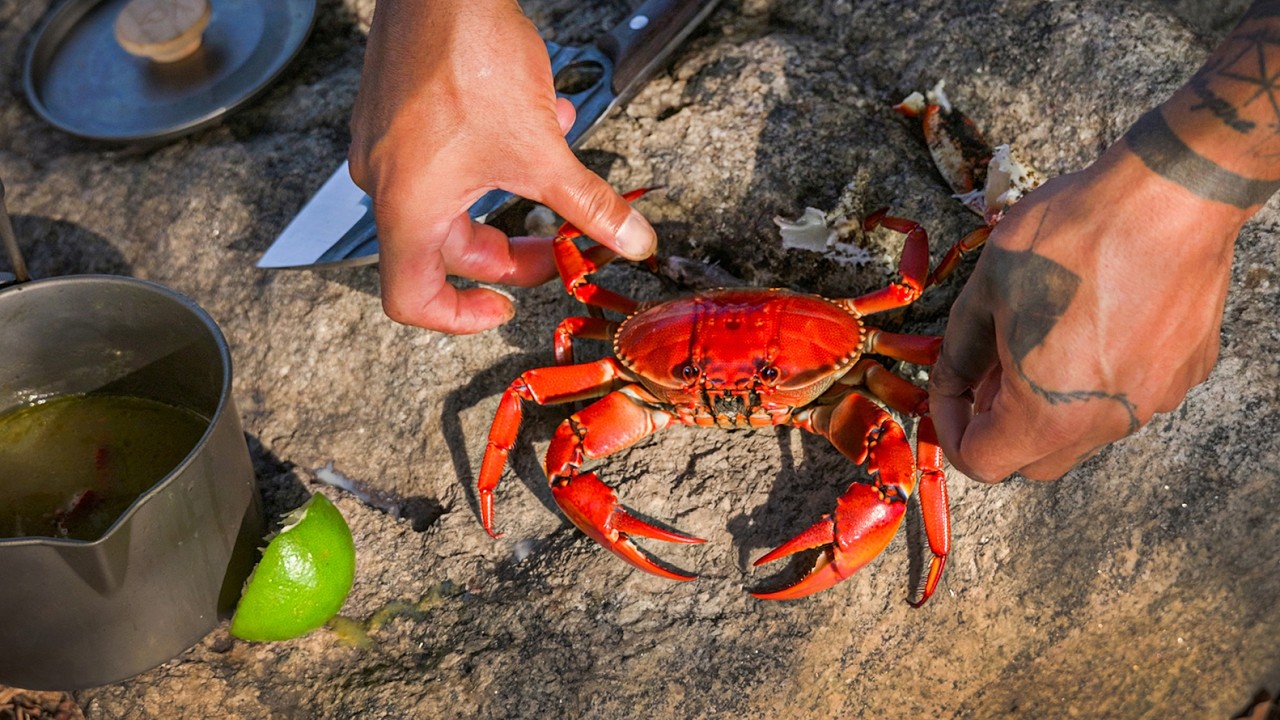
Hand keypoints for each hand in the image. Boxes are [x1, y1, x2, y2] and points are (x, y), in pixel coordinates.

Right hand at [347, 0, 656, 333]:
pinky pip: (444, 157)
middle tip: (556, 244)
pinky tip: (536, 118)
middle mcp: (385, 183)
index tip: (504, 305)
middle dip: (511, 248)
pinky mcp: (395, 113)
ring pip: (453, 198)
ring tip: (554, 166)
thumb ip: (589, 206)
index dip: (459, 316)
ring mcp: (385, 145)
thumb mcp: (543, 149)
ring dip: (511, 192)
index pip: (412, 299)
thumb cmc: (468, 57)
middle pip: (447, 249)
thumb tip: (631, 241)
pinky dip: (492, 156)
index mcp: (408, 208)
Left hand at [928, 145, 1239, 481]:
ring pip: (1085, 429)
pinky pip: (1128, 395)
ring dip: (1051, 403)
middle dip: (1000, 425)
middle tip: (988, 371)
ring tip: (1038, 341)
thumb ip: (962, 350)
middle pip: (1035, 459)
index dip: (950, 429)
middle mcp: (1106, 424)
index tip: (949, 393)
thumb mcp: (987, 290)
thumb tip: (952, 379)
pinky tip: (1093, 323)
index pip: (981, 462)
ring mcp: (1154, 401)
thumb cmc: (1070, 239)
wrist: (1169, 197)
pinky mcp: (1186, 372)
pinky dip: (1099, 378)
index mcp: (1046, 416)